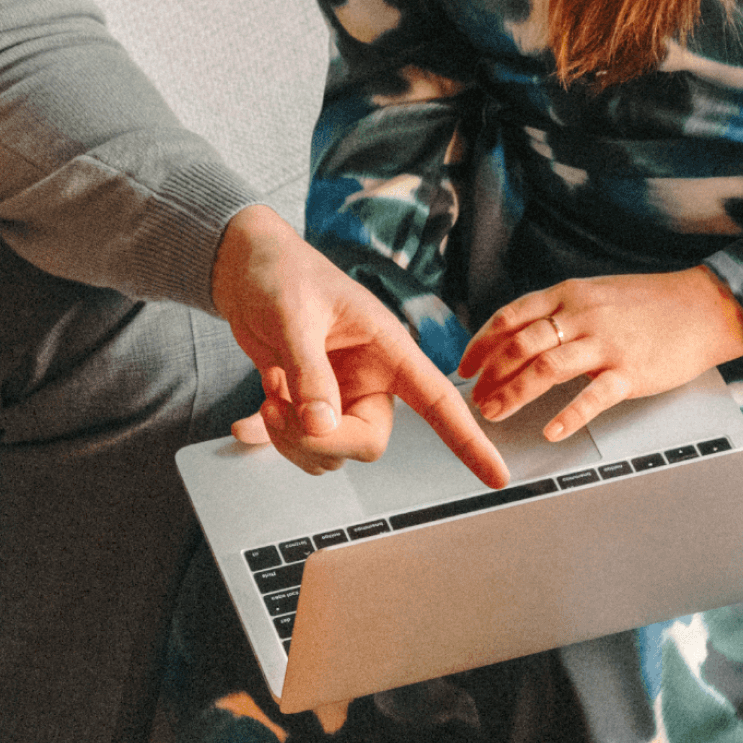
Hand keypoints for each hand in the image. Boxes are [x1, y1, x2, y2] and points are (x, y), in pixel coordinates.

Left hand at [211, 205, 506, 485]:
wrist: (245, 265)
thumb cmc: (281, 272)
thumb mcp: (294, 316)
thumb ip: (310, 371)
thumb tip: (322, 426)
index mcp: (386, 347)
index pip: (437, 399)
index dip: (467, 440)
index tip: (496, 476)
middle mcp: (368, 375)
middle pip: (367, 441)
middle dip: (322, 440)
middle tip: (280, 409)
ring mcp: (338, 391)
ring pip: (330, 448)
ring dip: (292, 437)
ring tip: (269, 395)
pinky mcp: (307, 398)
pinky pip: (296, 438)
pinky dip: (268, 436)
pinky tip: (246, 427)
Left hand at [458, 267, 742, 440]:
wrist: (702, 306)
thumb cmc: (648, 302)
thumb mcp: (594, 293)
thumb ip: (559, 311)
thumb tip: (521, 333)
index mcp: (567, 295)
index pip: (509, 317)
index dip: (481, 343)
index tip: (466, 364)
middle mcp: (580, 316)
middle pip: (519, 345)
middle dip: (489, 374)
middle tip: (474, 397)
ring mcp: (605, 344)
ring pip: (545, 369)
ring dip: (513, 394)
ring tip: (494, 413)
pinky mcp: (630, 372)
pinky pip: (592, 397)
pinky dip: (567, 416)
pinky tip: (550, 431)